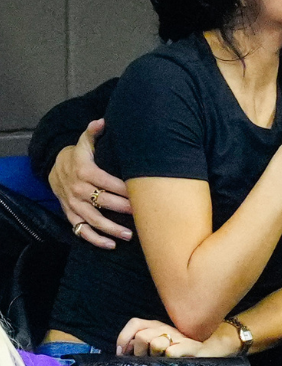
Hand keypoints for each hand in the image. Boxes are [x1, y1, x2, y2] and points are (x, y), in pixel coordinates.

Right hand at [49, 119, 131, 248]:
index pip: (108, 182)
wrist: (55, 168)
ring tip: (129, 235)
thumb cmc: (78, 155)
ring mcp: (73, 205)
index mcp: (85, 171)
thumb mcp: (85, 142)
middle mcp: (78, 190)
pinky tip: (110, 245)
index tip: (141, 194)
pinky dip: (95, 239)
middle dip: (123, 209)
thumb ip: (93, 132)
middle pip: (103, 202)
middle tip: (142, 214)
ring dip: (111, 229)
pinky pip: (81, 230)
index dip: (125, 189)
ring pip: (93, 220)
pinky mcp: (70, 215)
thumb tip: (102, 121)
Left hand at [117, 318, 241, 357]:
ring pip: (156, 342)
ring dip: (154, 353)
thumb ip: (146, 344)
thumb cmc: (186, 347)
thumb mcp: (164, 343)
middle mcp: (168, 328)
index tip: (123, 353)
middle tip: (147, 360)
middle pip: (142, 336)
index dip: (124, 338)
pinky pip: (174, 350)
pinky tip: (172, 356)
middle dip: (139, 352)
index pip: (135, 324)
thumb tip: (126, 351)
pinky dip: (171, 354)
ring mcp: (180, 338)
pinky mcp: (193, 347)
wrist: (217, 344)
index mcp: (159, 326)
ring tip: (161, 359)